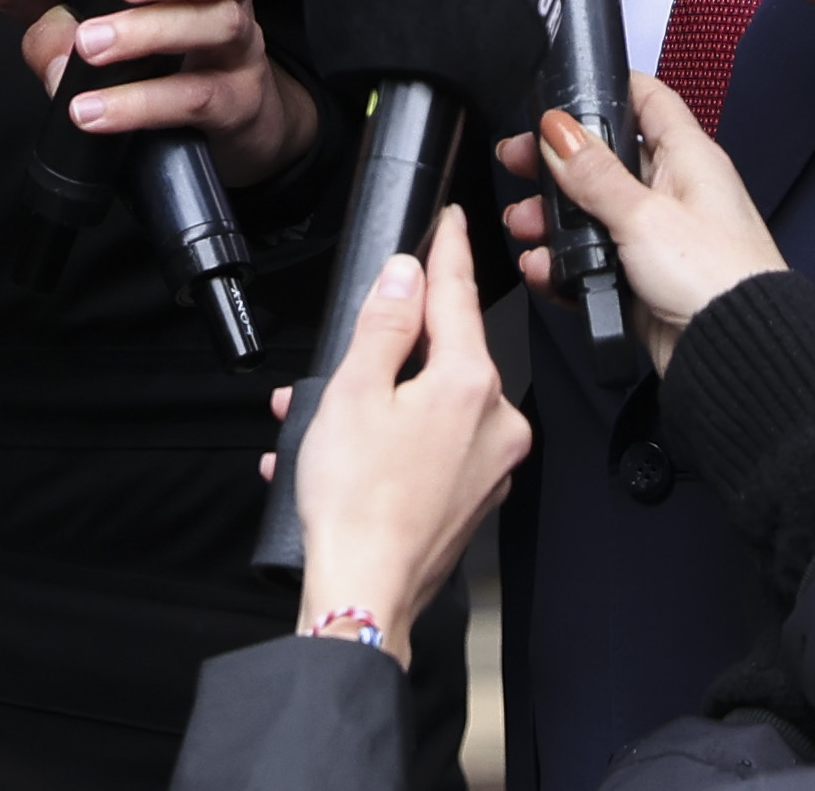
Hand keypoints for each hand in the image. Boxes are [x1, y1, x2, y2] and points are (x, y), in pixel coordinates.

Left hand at [16, 0, 322, 187]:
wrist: (237, 122)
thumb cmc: (173, 57)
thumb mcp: (112, 24)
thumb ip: (56, 9)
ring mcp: (242, 46)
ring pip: (217, 23)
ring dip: (149, 32)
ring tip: (90, 47)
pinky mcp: (238, 101)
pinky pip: (197, 95)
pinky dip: (142, 103)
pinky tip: (96, 110)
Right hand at [271, 207, 526, 660]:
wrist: (364, 596)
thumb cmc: (356, 503)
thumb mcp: (354, 391)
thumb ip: (385, 324)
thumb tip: (406, 275)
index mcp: (471, 384)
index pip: (458, 293)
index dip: (447, 249)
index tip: (450, 218)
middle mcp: (496, 421)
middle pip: (444, 351)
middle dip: (387, 347)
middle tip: (341, 355)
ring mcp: (491, 463)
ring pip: (431, 402)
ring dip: (378, 399)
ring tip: (318, 417)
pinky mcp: (476, 496)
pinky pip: (435, 444)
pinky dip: (392, 438)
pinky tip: (344, 453)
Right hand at [496, 73, 781, 373]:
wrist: (734, 354)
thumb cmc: (716, 277)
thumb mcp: (643, 214)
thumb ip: (594, 173)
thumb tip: (560, 130)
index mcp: (688, 158)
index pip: (648, 101)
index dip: (606, 89)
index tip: (560, 94)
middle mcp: (674, 192)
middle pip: (606, 159)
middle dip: (558, 162)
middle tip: (517, 161)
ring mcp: (657, 238)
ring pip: (593, 212)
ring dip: (552, 218)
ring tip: (523, 225)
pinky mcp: (642, 280)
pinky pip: (594, 260)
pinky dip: (564, 263)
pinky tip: (543, 268)